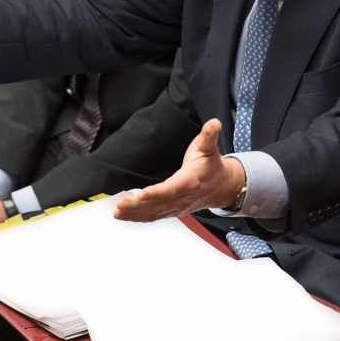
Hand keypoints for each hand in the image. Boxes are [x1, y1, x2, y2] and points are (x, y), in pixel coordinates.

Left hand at [114, 119, 243, 221]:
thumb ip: (209, 135)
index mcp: (189, 182)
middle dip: (137, 206)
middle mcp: (182, 198)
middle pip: (157, 204)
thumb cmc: (211, 166)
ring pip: (153, 213)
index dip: (155, 193)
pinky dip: (138, 218)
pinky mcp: (171, 211)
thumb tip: (214, 123)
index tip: (140, 195)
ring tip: (117, 212)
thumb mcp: (210, 148)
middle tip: (119, 205)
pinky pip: (153, 216)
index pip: (170, 190)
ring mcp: (176, 207)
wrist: (222, 187)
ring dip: (134, 214)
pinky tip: (124, 216)